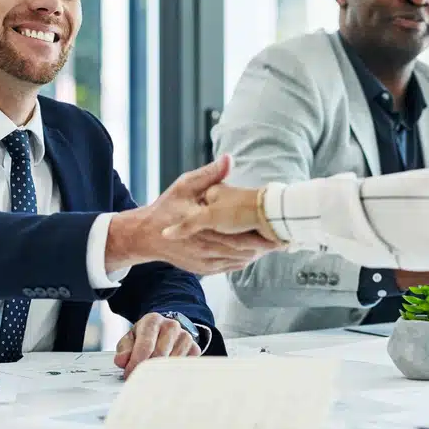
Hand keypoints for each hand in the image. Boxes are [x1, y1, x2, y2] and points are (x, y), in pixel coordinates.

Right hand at [106, 156, 282, 274]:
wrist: (146, 235)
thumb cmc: (166, 208)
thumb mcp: (184, 186)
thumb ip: (209, 175)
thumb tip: (229, 159)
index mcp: (201, 225)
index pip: (237, 232)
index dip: (259, 231)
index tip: (276, 225)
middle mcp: (203, 246)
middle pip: (242, 249)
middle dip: (263, 244)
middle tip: (282, 238)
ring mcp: (203, 261)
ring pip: (238, 261)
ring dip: (256, 253)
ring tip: (272, 244)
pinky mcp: (204, 270)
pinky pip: (229, 267)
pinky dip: (243, 260)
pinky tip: (253, 252)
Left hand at [113, 313, 200, 376]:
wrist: (166, 330)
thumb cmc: (146, 337)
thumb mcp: (131, 338)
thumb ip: (124, 349)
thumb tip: (122, 361)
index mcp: (153, 320)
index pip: (145, 345)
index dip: (135, 363)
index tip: (129, 375)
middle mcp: (172, 326)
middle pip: (160, 356)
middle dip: (147, 370)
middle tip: (140, 380)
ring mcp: (185, 337)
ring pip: (172, 363)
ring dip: (160, 373)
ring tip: (152, 376)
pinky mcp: (195, 349)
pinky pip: (185, 367)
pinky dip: (174, 373)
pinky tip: (166, 373)